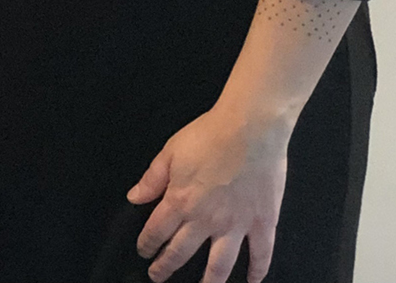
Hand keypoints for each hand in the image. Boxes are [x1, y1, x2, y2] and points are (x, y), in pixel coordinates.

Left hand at [128, 102, 290, 282]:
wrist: (249, 128)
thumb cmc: (209, 134)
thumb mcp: (170, 151)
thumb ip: (152, 178)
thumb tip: (134, 197)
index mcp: (180, 201)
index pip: (157, 232)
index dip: (147, 245)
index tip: (144, 252)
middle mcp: (206, 219)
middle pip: (181, 252)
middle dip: (166, 267)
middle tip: (159, 275)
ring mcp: (236, 224)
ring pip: (219, 265)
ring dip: (209, 281)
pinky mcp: (262, 222)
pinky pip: (261, 254)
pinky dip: (257, 271)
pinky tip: (251, 281)